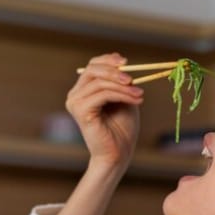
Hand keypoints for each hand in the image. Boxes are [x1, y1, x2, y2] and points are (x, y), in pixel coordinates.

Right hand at [66, 53, 142, 171]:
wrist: (118, 153)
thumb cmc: (122, 128)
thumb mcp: (124, 97)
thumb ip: (121, 81)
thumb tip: (124, 64)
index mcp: (83, 91)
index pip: (92, 66)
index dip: (108, 60)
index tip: (127, 62)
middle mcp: (75, 95)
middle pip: (93, 70)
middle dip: (115, 71)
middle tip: (133, 79)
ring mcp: (75, 103)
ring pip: (100, 82)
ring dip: (123, 86)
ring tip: (139, 94)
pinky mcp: (81, 111)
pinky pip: (102, 94)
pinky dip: (121, 94)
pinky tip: (134, 101)